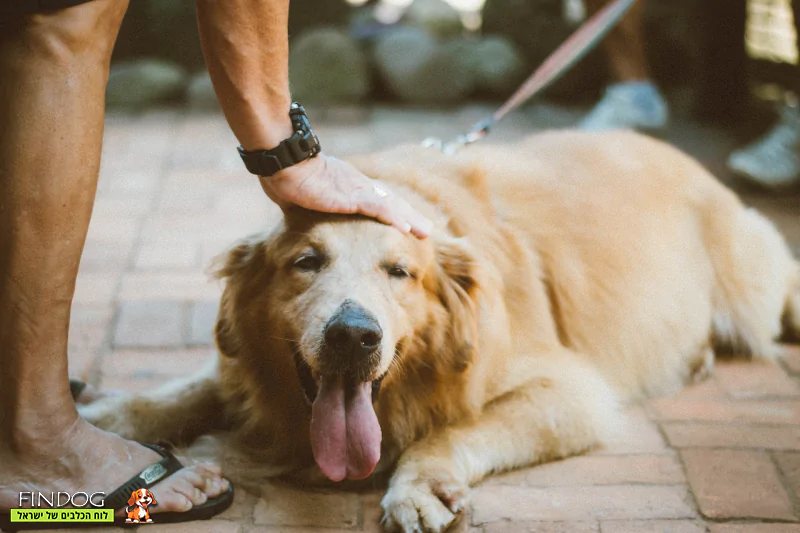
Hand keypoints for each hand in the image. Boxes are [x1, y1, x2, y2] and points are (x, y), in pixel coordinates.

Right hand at [259, 153, 432, 238]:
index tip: (407, 223)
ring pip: (390, 205)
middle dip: (410, 216)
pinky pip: (376, 208)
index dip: (394, 212)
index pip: (377, 200)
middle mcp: (357, 186)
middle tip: (426, 231)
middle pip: (390, 202)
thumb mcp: (300, 197)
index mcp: (347, 186)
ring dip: (409, 219)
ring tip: (425, 233)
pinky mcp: (350, 196)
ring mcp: (355, 190)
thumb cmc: (284, 176)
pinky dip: (392, 218)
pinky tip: (405, 229)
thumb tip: (296, 214)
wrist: (282, 161)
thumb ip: (306, 206)